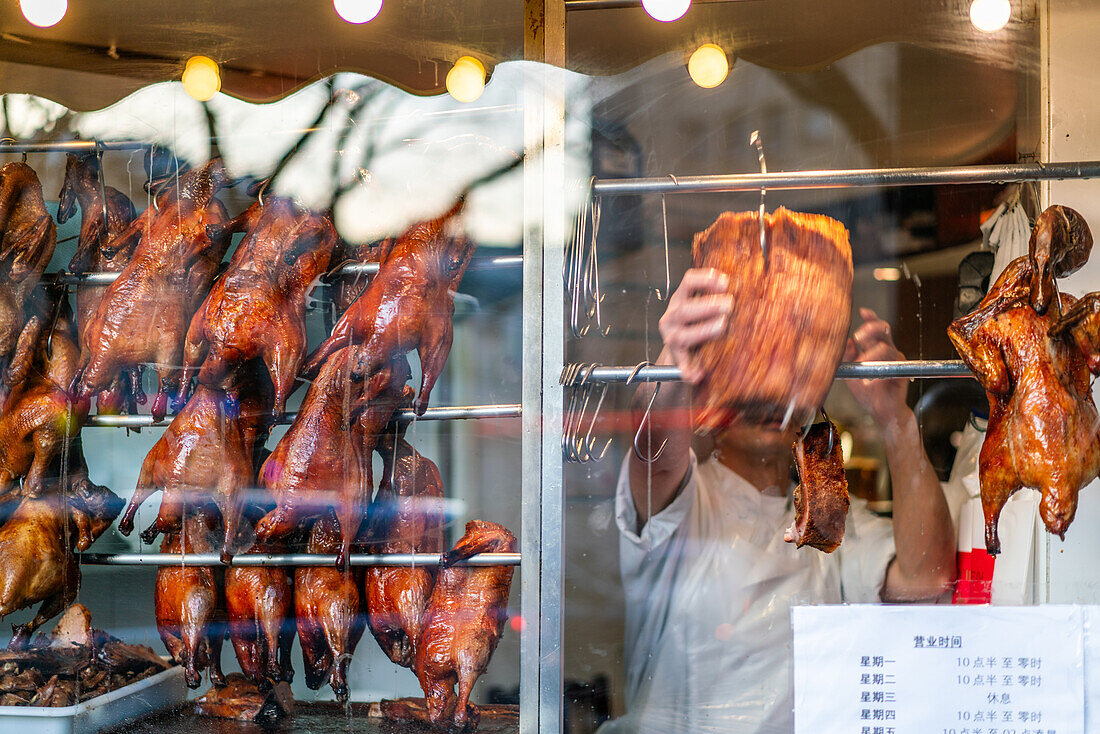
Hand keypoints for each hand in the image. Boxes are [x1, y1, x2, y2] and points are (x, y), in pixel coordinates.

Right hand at [658, 268, 732, 382]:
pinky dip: (689, 370)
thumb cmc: (700, 321)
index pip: (688, 282)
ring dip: (703, 331)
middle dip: (708, 306)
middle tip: (729, 305)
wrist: (683, 348)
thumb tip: (750, 285)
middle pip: (685, 310)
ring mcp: (671, 338)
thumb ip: (719, 296)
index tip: (725, 283)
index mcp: (681, 298)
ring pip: (682, 336)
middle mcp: (672, 316)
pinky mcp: (676, 357)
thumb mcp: (703, 303)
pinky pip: (681, 365)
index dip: (705, 280)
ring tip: (721, 326)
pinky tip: (698, 374)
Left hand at [843, 307, 908, 425]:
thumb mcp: (852, 373)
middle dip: (870, 329)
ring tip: (861, 365)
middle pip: (884, 329)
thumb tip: (844, 341)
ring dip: (870, 355)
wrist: (882, 411)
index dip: (870, 318)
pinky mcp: (901, 373)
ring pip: (885, 348)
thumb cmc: (867, 391)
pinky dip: (876, 375)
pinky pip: (890, 368)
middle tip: (858, 337)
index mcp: (874, 348)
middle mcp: (887, 351)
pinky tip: (869, 383)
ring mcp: (895, 361)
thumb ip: (848, 357)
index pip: (874, 328)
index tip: (862, 311)